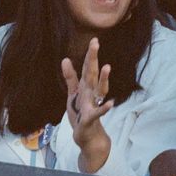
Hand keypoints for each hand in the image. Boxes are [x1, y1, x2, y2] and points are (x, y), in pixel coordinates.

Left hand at [63, 38, 113, 172]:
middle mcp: (91, 93)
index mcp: (86, 87)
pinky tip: (111, 103)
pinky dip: (104, 108)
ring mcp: (93, 104)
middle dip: (93, 59)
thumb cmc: (81, 113)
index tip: (94, 39)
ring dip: (103, 79)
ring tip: (106, 67)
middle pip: (92, 74)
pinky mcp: (91, 118)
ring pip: (99, 90)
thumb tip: (65, 58)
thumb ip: (70, 77)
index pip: (87, 68)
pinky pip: (98, 112)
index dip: (89, 55)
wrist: (88, 135)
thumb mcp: (73, 94)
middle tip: (95, 43)